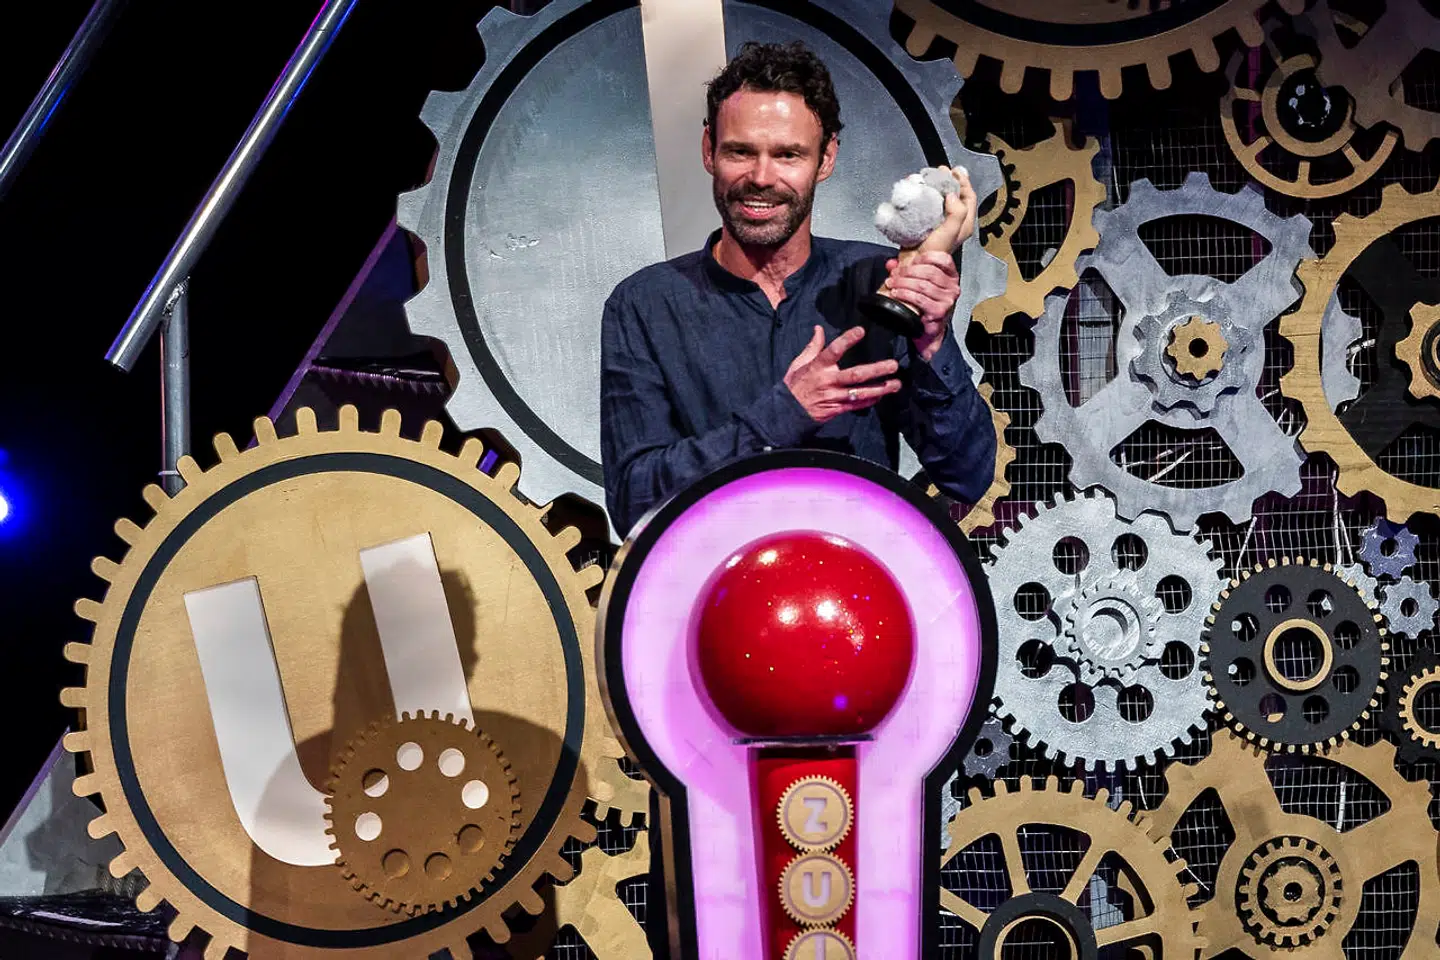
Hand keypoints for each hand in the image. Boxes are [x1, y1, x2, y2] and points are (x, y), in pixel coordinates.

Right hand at [784, 325, 899, 422]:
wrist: (787, 411)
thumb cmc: (795, 384)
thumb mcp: (799, 363)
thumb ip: (812, 346)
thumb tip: (818, 328)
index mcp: (818, 366)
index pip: (833, 350)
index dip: (847, 340)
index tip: (861, 331)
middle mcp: (828, 381)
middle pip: (855, 375)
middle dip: (876, 370)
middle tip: (893, 365)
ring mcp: (833, 396)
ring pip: (860, 392)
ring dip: (880, 389)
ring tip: (896, 384)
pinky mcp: (837, 408)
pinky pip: (856, 405)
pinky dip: (869, 401)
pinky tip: (882, 396)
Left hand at [885, 250, 958, 360]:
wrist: (929, 329)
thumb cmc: (925, 303)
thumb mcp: (919, 283)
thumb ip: (906, 271)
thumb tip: (890, 264)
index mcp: (951, 276)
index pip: (943, 259)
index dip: (925, 257)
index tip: (911, 260)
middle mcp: (953, 287)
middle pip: (929, 271)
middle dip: (907, 271)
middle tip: (894, 274)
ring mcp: (947, 300)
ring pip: (923, 285)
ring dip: (903, 283)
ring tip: (892, 283)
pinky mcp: (939, 312)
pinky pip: (920, 299)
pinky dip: (905, 294)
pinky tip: (897, 293)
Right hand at [918, 165, 977, 254]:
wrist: (914, 265)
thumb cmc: (935, 251)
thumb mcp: (951, 231)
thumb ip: (956, 212)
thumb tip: (951, 195)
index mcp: (964, 223)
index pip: (969, 197)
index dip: (963, 182)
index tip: (955, 171)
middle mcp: (953, 221)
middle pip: (955, 195)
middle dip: (949, 181)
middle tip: (941, 171)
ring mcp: (939, 222)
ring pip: (941, 198)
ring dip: (936, 186)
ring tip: (929, 177)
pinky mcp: (925, 223)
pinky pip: (928, 204)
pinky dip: (925, 194)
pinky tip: (919, 189)